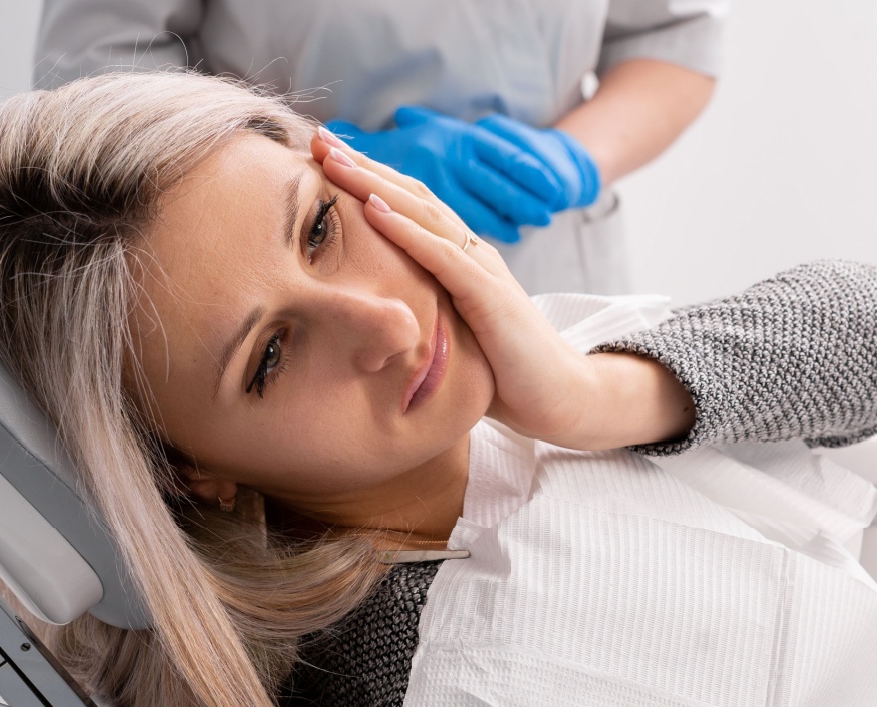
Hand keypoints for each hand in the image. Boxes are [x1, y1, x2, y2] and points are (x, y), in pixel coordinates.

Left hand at [311, 130, 692, 448]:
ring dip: (374, 184)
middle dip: (363, 166)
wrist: (559, 396)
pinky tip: (373, 209)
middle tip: (317, 139)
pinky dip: (406, 230)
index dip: (367, 179)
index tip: (322, 158)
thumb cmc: (503, 373)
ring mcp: (483, 270)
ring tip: (333, 160)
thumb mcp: (449, 333)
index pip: (409, 207)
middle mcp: (471, 254)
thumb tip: (369, 314)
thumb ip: (419, 311)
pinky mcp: (490, 296)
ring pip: (422, 213)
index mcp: (460, 260)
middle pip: (411, 197)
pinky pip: (442, 256)